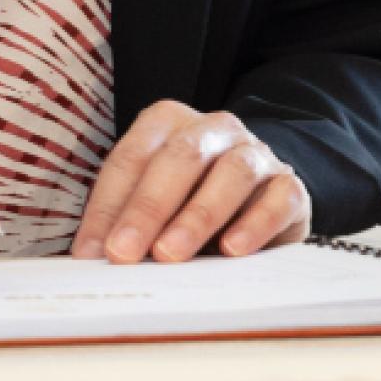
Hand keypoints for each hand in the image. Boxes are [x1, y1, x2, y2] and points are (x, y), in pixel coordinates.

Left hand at [70, 102, 309, 263]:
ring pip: (231, 172)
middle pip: (181, 157)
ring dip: (197, 215)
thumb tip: (91, 257)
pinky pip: (277, 198)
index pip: (133, 157)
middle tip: (125, 252)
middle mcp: (214, 129)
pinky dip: (255, 223)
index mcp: (170, 123)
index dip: (109, 205)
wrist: (262, 198)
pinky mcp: (289, 186)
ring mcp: (256, 154)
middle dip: (148, 207)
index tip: (94, 252)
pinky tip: (232, 250)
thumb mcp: (155, 205)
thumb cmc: (192, 202)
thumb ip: (124, 221)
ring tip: (171, 254)